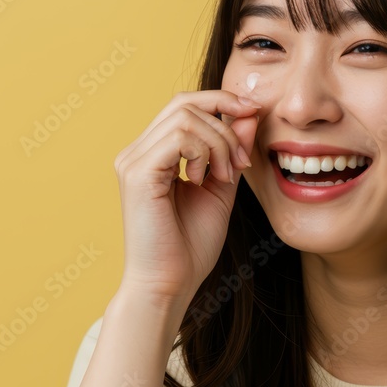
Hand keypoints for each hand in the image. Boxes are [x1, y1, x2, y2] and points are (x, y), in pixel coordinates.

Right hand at [112, 90, 260, 310]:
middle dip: (225, 122)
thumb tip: (250, 114)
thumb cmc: (190, 246)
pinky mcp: (137, 173)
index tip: (254, 114)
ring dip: (217, 142)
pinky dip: (203, 153)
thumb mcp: (221, 189)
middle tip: (241, 161)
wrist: (169, 285)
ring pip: (184, 117)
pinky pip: (178, 137)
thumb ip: (231, 151)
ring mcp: (133, 161)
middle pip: (184, 103)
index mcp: (153, 154)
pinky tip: (204, 180)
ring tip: (222, 176)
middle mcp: (136, 152)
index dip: (221, 101)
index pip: (184, 105)